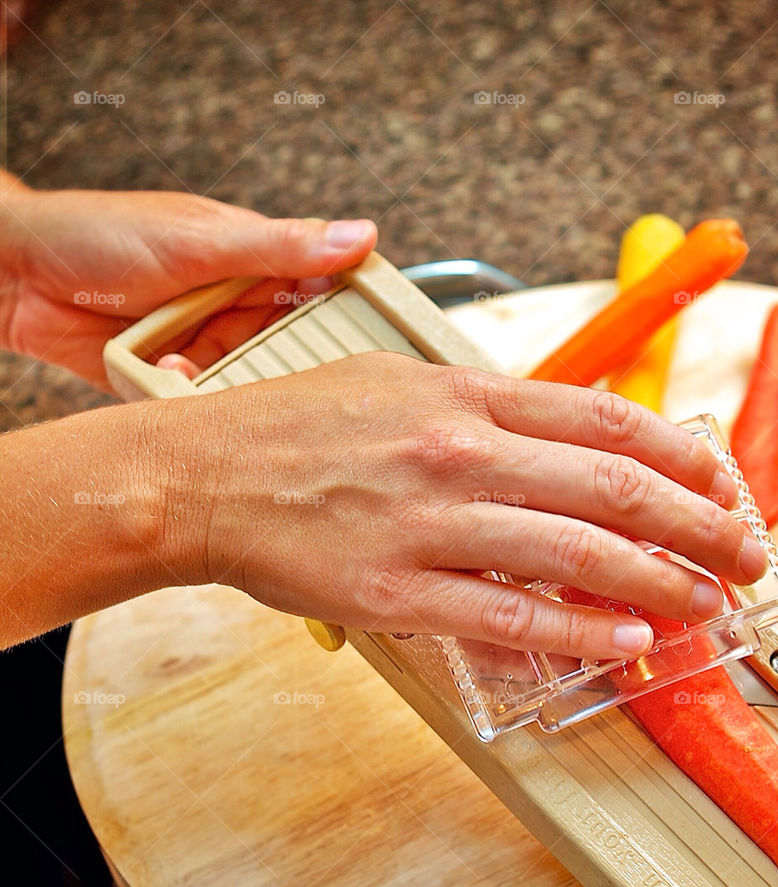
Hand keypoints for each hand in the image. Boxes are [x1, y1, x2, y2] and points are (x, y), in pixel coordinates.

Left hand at [0, 177, 376, 391]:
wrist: (20, 279)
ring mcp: (210, 345)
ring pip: (255, 383)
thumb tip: (360, 236)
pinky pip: (208, 406)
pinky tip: (172, 375)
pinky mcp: (179, 382)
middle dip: (296, 367)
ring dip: (235, 384)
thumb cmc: (100, 235)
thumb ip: (279, 246)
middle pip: (299, 349)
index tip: (386, 346)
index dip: (361, 317)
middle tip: (290, 372)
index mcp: (257, 261)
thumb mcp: (200, 239)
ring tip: (206, 363)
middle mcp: (239, 306)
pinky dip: (194, 398)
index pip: (329, 287)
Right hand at [158, 354, 767, 658]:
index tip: (724, 486)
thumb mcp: (398, 386)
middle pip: (613, 488)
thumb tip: (565, 449)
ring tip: (706, 605)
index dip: (683, 457)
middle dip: (699, 526)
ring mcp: (429, 523)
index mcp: (464, 396)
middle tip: (745, 557)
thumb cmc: (296, 430)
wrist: (200, 476)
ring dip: (659, 584)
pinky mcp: (397, 592)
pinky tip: (626, 642)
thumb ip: (486, 411)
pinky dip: (577, 631)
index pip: (606, 420)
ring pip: (575, 554)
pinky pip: (507, 615)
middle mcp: (459, 453)